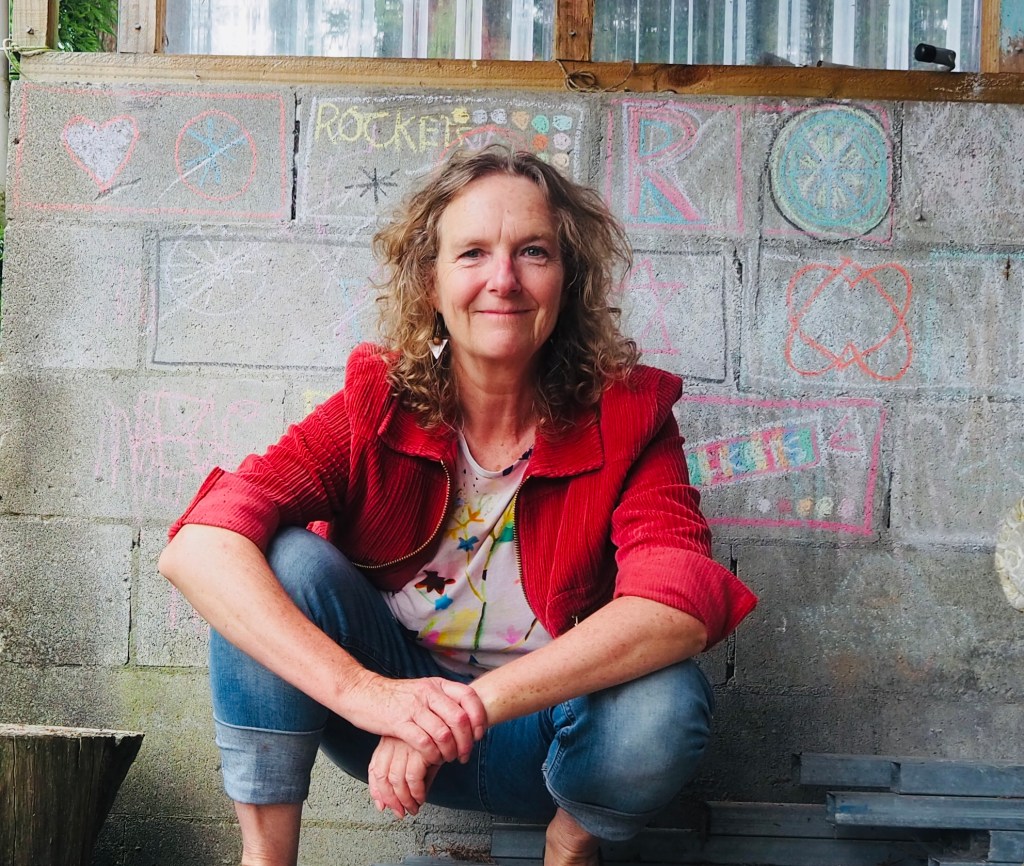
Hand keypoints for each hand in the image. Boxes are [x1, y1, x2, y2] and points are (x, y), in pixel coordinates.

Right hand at [340, 672, 487, 764]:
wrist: (362, 692)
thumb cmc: (395, 697)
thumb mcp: (422, 690)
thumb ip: (442, 700)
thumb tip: (466, 716)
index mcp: (437, 684)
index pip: (469, 696)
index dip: (479, 717)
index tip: (479, 734)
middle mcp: (428, 693)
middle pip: (460, 719)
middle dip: (467, 742)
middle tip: (464, 755)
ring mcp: (413, 707)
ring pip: (444, 734)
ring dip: (450, 752)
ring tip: (447, 759)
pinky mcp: (399, 723)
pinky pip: (424, 743)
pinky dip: (433, 755)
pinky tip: (432, 759)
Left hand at [368, 735, 440, 817]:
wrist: (453, 724)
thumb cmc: (437, 737)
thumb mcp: (419, 753)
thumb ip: (410, 773)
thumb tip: (404, 802)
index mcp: (389, 740)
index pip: (374, 768)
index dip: (376, 790)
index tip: (382, 805)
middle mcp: (394, 741)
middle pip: (382, 775)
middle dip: (390, 799)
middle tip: (400, 812)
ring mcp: (405, 744)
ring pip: (396, 779)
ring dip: (404, 800)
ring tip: (413, 808)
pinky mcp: (420, 748)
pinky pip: (413, 778)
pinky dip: (417, 793)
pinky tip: (422, 798)